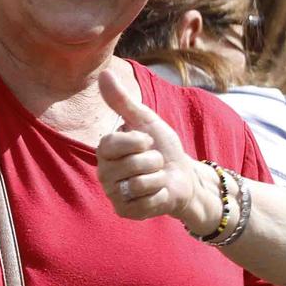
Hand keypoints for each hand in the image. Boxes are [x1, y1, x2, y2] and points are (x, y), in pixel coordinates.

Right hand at [96, 70, 219, 235]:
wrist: (183, 176)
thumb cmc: (163, 148)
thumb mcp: (146, 120)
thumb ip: (123, 101)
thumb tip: (104, 74)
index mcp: (104, 149)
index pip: (113, 143)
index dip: (138, 141)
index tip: (147, 141)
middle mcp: (103, 172)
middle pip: (130, 165)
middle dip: (152, 161)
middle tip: (154, 162)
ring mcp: (113, 193)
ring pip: (138, 184)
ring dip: (157, 178)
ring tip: (156, 177)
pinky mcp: (125, 211)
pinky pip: (144, 201)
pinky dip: (158, 195)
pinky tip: (156, 193)